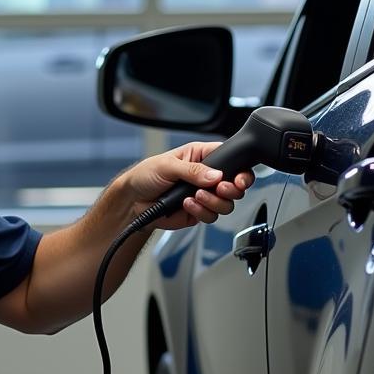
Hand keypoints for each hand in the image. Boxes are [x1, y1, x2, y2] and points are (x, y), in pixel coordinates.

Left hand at [123, 142, 254, 230]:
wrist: (133, 201)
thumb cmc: (146, 175)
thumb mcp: (167, 165)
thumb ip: (193, 170)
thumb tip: (215, 175)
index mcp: (202, 157)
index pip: (231, 160)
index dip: (240, 171)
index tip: (239, 179)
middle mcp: (207, 177)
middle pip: (235, 186)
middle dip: (230, 190)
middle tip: (218, 189)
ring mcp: (204, 196)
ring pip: (226, 204)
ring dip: (212, 202)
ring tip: (194, 196)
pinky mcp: (199, 212)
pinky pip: (211, 216)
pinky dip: (201, 212)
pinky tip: (186, 205)